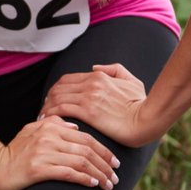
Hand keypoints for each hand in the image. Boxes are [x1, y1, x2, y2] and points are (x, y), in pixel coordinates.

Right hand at [0, 116, 120, 189]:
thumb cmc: (15, 151)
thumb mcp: (32, 130)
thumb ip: (54, 125)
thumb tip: (76, 128)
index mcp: (49, 126)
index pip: (84, 137)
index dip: (103, 149)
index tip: (115, 162)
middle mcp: (48, 137)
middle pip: (86, 149)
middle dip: (105, 164)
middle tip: (116, 175)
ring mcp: (43, 153)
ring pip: (81, 162)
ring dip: (99, 174)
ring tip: (109, 184)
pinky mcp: (39, 169)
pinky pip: (68, 173)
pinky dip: (84, 178)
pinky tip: (93, 184)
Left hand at [40, 63, 154, 146]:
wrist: (147, 119)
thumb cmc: (142, 104)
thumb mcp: (131, 81)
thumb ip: (114, 70)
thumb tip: (95, 67)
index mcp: (99, 76)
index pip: (67, 79)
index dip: (56, 90)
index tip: (51, 101)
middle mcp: (91, 83)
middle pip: (58, 88)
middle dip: (48, 99)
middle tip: (43, 111)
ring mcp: (89, 97)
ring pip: (57, 98)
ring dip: (46, 108)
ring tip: (42, 118)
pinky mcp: (88, 112)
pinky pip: (62, 109)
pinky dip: (51, 114)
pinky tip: (49, 122)